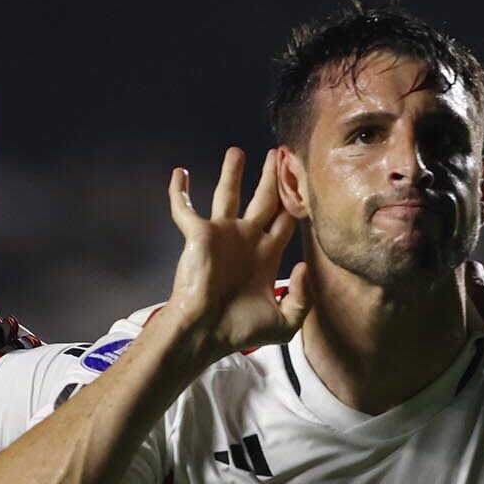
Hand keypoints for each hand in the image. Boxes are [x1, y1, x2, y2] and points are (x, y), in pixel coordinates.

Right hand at [165, 148, 311, 363]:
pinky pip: (184, 208)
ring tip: (236, 152)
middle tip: (279, 155)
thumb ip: (302, 297)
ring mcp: (221, 235)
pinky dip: (179, 191)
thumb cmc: (240, 330)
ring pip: (228, 195)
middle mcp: (245, 241)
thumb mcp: (284, 322)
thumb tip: (303, 265)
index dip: (295, 202)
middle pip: (263, 200)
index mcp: (266, 256)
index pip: (285, 221)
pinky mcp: (197, 234)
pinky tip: (178, 173)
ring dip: (231, 173)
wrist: (205, 331)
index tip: (304, 180)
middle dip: (271, 178)